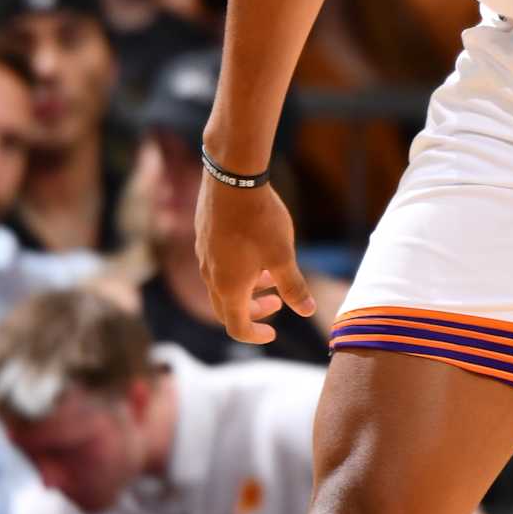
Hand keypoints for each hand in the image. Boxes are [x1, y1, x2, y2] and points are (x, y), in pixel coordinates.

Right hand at [196, 170, 313, 340]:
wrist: (232, 178)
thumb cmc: (259, 220)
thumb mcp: (283, 256)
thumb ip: (294, 287)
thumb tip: (308, 311)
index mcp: (229, 287)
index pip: (237, 327)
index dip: (255, 335)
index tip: (273, 333)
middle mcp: (211, 275)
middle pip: (227, 309)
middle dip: (252, 312)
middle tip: (277, 305)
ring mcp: (204, 255)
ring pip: (223, 284)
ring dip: (247, 288)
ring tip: (272, 275)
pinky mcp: (204, 237)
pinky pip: (218, 264)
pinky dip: (237, 270)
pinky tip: (256, 250)